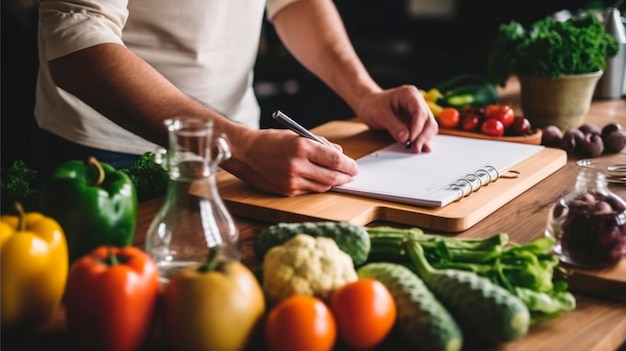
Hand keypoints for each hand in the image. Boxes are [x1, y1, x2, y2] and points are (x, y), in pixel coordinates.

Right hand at [222, 129, 357, 195]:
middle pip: (332, 176)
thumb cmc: (270, 141)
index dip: (349, 165)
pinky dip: (318, 186)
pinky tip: (321, 181)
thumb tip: (340, 155)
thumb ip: (320, 145)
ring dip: (333, 183)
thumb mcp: (296, 135)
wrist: (244, 152)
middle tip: (352, 175)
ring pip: (322, 186)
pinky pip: (309, 190)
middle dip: (345, 177)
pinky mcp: (286, 191)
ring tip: (339, 179)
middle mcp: (297, 165)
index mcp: (301, 146)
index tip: (354, 167)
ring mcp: (291, 180)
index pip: (335, 160)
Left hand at [355, 85, 437, 152]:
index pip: (419, 111)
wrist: (368, 104)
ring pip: (429, 127)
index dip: (417, 126)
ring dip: (424, 139)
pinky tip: (419, 147)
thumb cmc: (373, 105)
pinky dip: (422, 140)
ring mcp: (418, 112)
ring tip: (416, 149)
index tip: (411, 139)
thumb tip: (405, 138)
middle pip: (428, 120)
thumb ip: (393, 125)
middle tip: (415, 148)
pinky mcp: (416, 122)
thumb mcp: (380, 114)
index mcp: (409, 94)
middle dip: (423, 135)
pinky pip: (423, 132)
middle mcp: (417, 102)